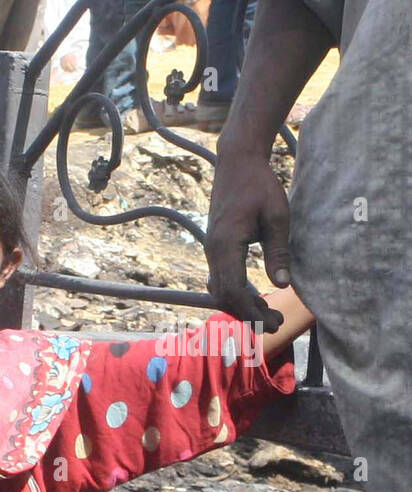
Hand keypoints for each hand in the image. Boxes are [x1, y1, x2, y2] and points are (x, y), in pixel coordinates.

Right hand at [205, 151, 292, 332]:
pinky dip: (236, 292)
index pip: (232, 289)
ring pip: (220, 288)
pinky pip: (221, 278)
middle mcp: (213, 251)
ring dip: (241, 304)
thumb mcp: (276, 217)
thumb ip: (278, 252)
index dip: (249, 309)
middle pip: (223, 294)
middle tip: (273, 324)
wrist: (236, 163)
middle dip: (246, 313)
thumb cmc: (259, 185)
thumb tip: (282, 284)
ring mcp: (212, 250)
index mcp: (225, 245)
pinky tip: (253, 296)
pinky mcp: (216, 247)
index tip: (269, 322)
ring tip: (266, 313)